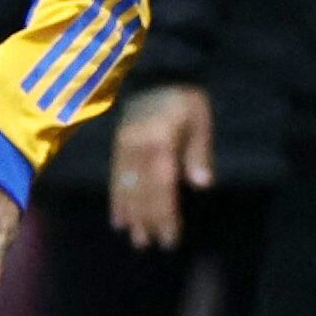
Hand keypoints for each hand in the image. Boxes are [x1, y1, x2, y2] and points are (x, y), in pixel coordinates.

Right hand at [110, 85, 214, 248]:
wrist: (156, 70)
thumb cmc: (183, 98)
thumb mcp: (200, 119)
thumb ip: (198, 151)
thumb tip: (201, 184)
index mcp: (160, 142)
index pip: (162, 186)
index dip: (165, 215)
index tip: (169, 239)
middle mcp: (137, 148)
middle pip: (141, 192)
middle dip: (146, 221)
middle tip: (148, 245)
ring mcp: (123, 147)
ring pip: (125, 187)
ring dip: (130, 215)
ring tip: (134, 238)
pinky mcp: (116, 146)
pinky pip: (114, 177)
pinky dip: (115, 199)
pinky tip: (117, 218)